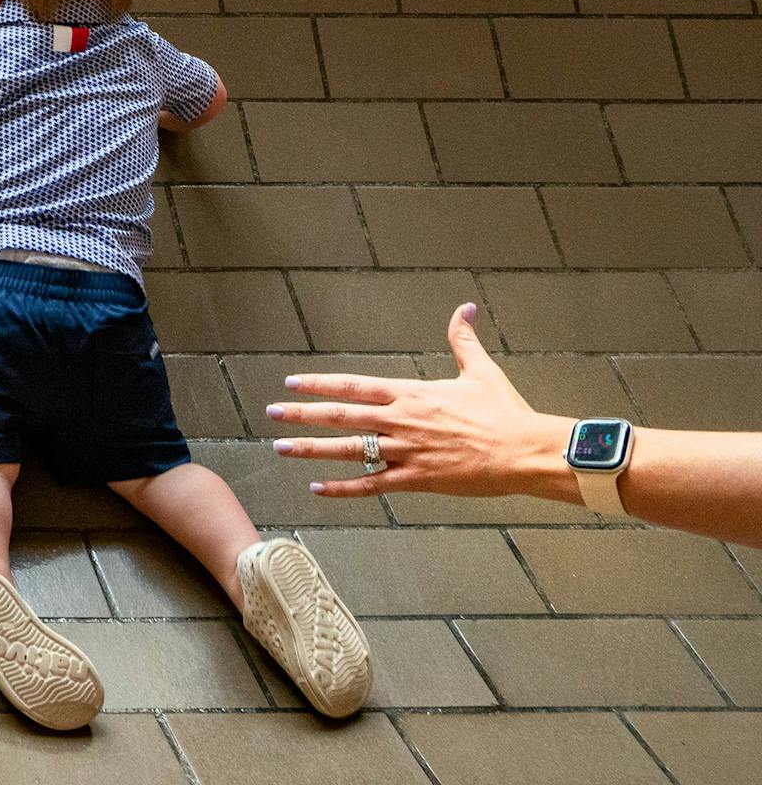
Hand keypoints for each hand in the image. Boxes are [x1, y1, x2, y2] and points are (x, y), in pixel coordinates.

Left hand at [267, 304, 569, 498]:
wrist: (527, 451)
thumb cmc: (505, 411)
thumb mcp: (481, 370)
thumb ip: (463, 340)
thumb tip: (465, 308)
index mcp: (412, 394)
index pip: (355, 386)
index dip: (320, 384)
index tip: (292, 382)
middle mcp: (402, 420)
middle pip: (341, 415)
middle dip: (302, 413)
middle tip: (271, 411)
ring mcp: (407, 451)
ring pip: (349, 449)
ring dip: (311, 448)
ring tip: (280, 447)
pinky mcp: (417, 479)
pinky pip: (372, 485)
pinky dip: (342, 488)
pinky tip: (317, 489)